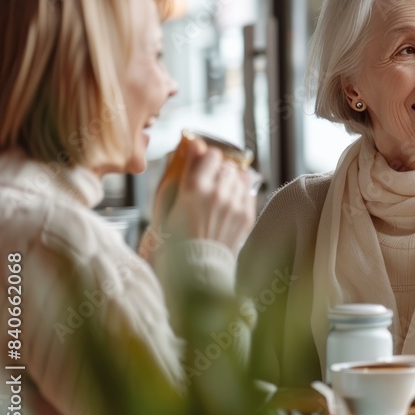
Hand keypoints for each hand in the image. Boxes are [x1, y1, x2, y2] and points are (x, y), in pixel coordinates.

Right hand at [164, 138, 256, 252]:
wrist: (196, 268)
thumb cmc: (175, 240)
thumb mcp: (166, 205)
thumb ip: (177, 173)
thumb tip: (190, 146)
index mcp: (194, 188)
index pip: (210, 153)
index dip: (206, 156)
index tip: (202, 162)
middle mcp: (217, 192)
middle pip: (226, 164)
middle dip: (218, 168)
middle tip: (210, 179)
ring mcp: (235, 203)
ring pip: (239, 175)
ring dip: (230, 179)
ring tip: (220, 191)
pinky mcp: (246, 215)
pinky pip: (248, 190)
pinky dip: (240, 191)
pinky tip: (230, 200)